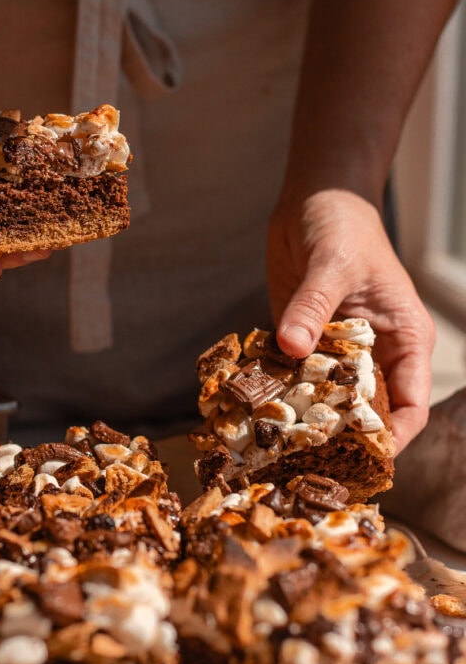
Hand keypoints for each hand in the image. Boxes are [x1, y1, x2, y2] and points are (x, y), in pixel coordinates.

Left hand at [267, 187, 434, 450]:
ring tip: (275, 448)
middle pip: (367, 412)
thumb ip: (313, 306)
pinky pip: (292, 377)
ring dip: (304, 420)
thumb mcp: (333, 264)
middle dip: (342, 438)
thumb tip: (292, 347)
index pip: (410, 405)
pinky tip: (253, 412)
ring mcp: (338, 351)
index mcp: (404, 340)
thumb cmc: (344, 225)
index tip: (360, 459)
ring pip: (327, 400)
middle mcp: (375, 353)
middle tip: (307, 464)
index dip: (390, 437)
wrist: (315, 199)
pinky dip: (277, 394)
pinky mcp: (303, 342)